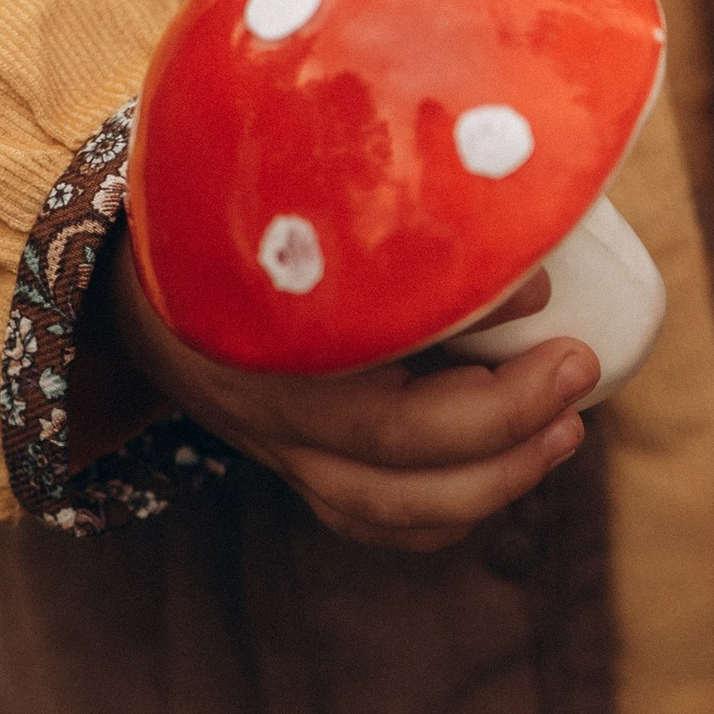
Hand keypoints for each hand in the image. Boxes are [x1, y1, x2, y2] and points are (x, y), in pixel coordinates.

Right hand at [95, 233, 597, 551]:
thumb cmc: (234, 217)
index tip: (548, 289)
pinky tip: (505, 471)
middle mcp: (269, 410)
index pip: (376, 379)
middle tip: (579, 366)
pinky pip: (371, 519)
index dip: (476, 355)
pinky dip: (441, 511)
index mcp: (264, 338)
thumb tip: (525, 241)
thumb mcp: (294, 193)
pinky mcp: (297, 466)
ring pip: (385, 508)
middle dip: (504, 426)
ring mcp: (281, 449)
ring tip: (565, 429)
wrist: (134, 279)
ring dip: (491, 481)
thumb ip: (392, 206)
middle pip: (391, 461)